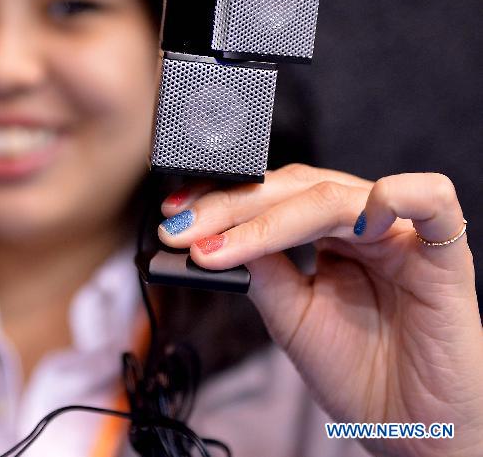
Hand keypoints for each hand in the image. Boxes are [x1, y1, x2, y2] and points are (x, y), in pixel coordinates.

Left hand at [157, 164, 482, 456]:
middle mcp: (365, 223)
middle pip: (294, 189)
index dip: (223, 199)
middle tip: (182, 229)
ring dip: (269, 217)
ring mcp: (403, 235)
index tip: (173, 215)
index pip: (273, 195)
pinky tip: (352, 219)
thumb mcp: (290, 314)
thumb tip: (209, 236)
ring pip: (334, 196)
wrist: (410, 430)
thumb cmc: (358, 372)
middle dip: (229, 207)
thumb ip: (261, 269)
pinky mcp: (445, 256)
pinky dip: (398, 196)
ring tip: (220, 246)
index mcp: (332, 232)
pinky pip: (433, 201)